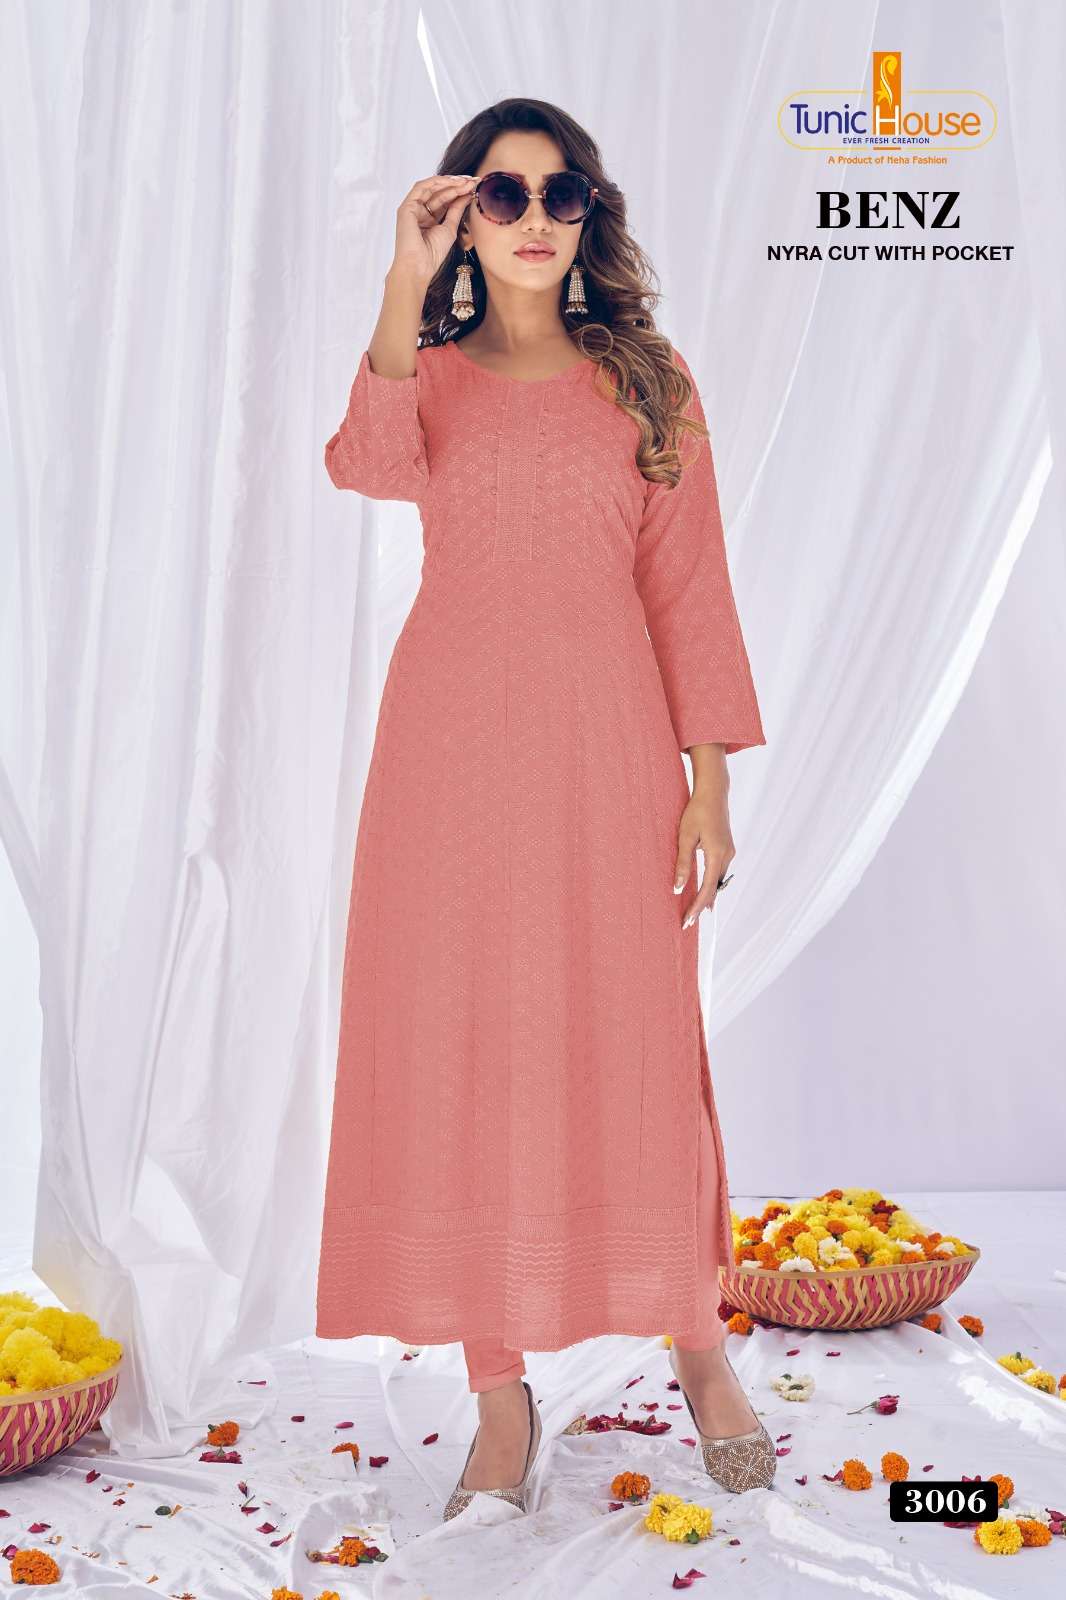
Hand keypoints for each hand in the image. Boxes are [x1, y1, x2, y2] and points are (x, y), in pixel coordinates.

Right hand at [391, 173, 476, 287]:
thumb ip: (456, 210)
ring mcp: (412, 208)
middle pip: (439, 192)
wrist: (419, 266)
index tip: (475, 187)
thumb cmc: (432, 254)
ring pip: (431, 188)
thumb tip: (467, 194)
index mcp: (429, 219)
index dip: (460, 192)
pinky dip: (437, 182)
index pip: (445, 200)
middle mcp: (419, 211)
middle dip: (457, 185)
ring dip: (449, 182)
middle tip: (473, 180)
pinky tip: (452, 182)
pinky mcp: (406, 207)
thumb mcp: (450, 228)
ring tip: (466, 181)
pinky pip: (422, 188)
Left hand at [673, 790, 735, 928]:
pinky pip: (719, 872)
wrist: (713, 792)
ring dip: (707, 896)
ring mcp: (729, 852)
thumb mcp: (685, 837)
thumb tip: (678, 888)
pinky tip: (703, 891)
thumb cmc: (696, 811)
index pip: (707, 889)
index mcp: (717, 854)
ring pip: (717, 881)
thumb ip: (683, 863)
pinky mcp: (727, 848)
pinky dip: (711, 884)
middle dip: (701, 906)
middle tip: (688, 922)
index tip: (687, 921)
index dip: (697, 907)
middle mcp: (727, 856)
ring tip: (694, 912)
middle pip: (714, 889)